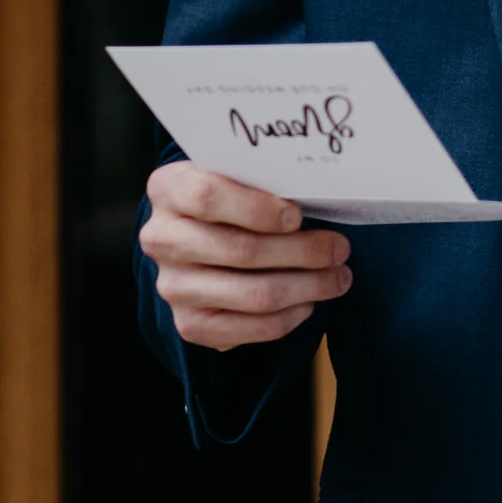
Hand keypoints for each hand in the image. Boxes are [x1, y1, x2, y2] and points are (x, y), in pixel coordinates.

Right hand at [140, 161, 351, 350]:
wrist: (197, 236)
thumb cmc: (231, 197)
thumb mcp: (236, 174)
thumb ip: (263, 180)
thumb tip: (318, 195)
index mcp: (168, 189)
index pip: (208, 197)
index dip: (257, 209)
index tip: (298, 215)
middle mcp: (161, 239)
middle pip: (241, 251)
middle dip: (303, 252)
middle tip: (340, 248)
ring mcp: (173, 286)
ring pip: (253, 294)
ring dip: (308, 286)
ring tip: (338, 276)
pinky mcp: (189, 324)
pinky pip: (249, 328)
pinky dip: (289, 317)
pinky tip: (310, 301)